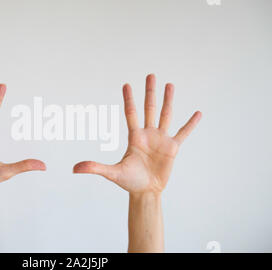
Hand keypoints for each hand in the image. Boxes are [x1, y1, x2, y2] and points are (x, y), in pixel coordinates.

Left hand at [73, 74, 200, 193]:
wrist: (145, 191)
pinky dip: (190, 124)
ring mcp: (161, 140)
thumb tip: (74, 168)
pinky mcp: (172, 148)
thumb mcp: (111, 173)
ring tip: (170, 84)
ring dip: (168, 100)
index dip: (129, 99)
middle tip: (150, 75)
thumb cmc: (129, 181)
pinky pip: (183, 133)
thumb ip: (95, 167)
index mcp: (134, 137)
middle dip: (150, 92)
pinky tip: (197, 113)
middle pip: (149, 108)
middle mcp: (148, 134)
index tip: (126, 84)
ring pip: (165, 115)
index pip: (130, 113)